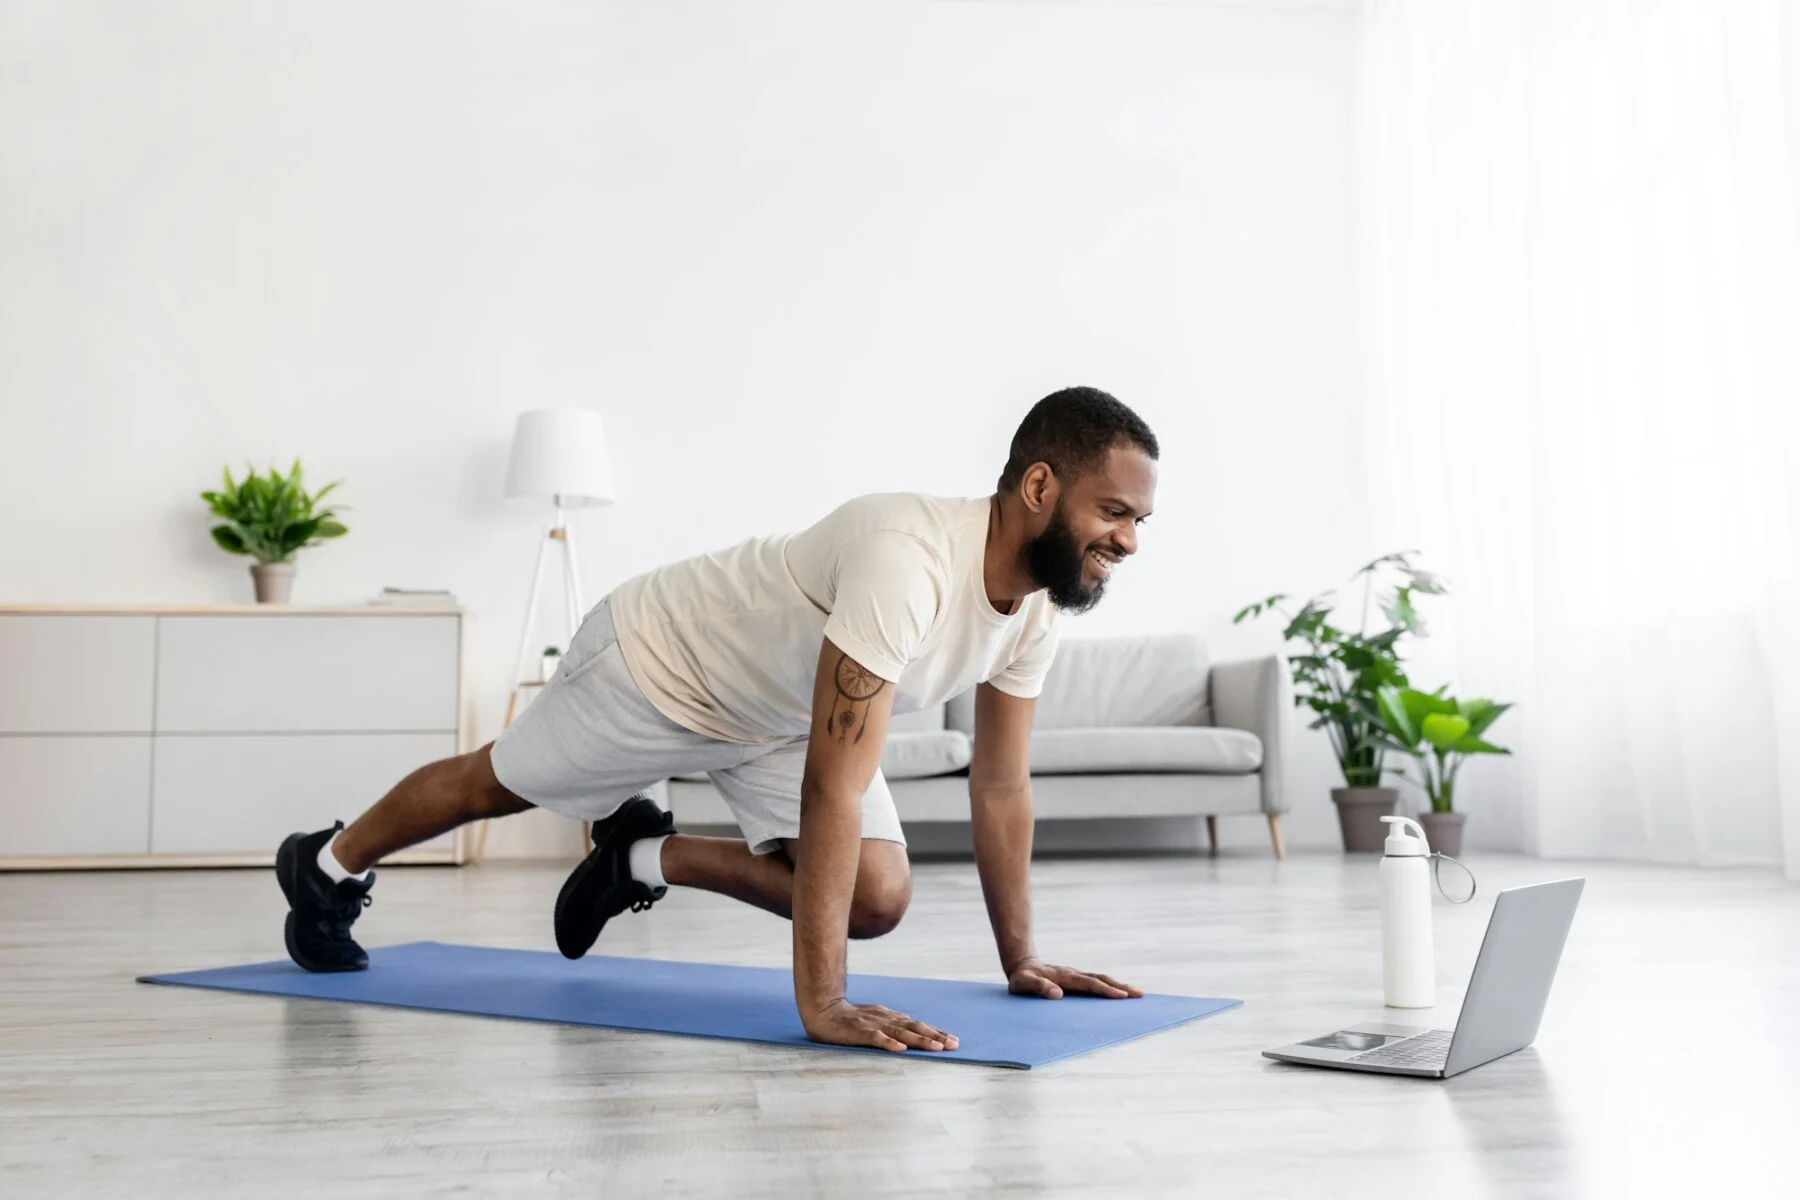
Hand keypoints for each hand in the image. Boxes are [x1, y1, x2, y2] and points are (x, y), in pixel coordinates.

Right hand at [802, 998, 959, 1052]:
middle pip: (915, 1027)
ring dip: (920, 1040)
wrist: (823, 1009)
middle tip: (954, 1044)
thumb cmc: (850, 1018)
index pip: (918, 1024)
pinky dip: (889, 1043)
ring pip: (901, 1033)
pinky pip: (876, 1038)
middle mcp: (886, 1019)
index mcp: (890, 1017)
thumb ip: (892, 1024)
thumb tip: (912, 1032)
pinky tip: (901, 1049)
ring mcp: (873, 1025)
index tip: (954, 1039)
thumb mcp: (876, 1018)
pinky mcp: (859, 1032)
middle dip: (936, 1036)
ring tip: (937, 1047)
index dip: (936, 1031)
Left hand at [1007, 958, 1143, 999]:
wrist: (1021, 964)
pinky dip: (1110, 986)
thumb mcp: (1023, 983)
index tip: (1121, 995)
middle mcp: (1074, 974)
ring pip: (1101, 979)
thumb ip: (1038, 987)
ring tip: (1137, 993)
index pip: (1089, 984)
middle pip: (1101, 979)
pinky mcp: (1076, 979)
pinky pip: (1096, 982)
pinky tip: (1119, 992)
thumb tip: (1058, 994)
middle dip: (1121, 986)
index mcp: (1065, 977)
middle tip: (1139, 994)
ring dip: (1119, 985)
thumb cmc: (1021, 978)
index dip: (1105, 990)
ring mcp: (1076, 975)